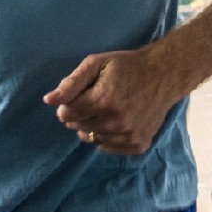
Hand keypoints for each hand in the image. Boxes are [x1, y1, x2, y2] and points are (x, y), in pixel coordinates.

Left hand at [41, 48, 185, 154]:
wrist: (163, 75)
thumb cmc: (125, 67)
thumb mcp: (96, 64)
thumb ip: (71, 83)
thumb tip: (48, 101)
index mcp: (104, 101)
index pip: (66, 114)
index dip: (67, 104)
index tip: (79, 95)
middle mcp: (116, 123)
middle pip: (77, 127)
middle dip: (79, 114)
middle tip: (95, 99)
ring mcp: (128, 136)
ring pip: (91, 138)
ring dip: (92, 125)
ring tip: (106, 109)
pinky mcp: (138, 145)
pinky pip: (107, 147)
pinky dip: (106, 136)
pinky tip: (116, 121)